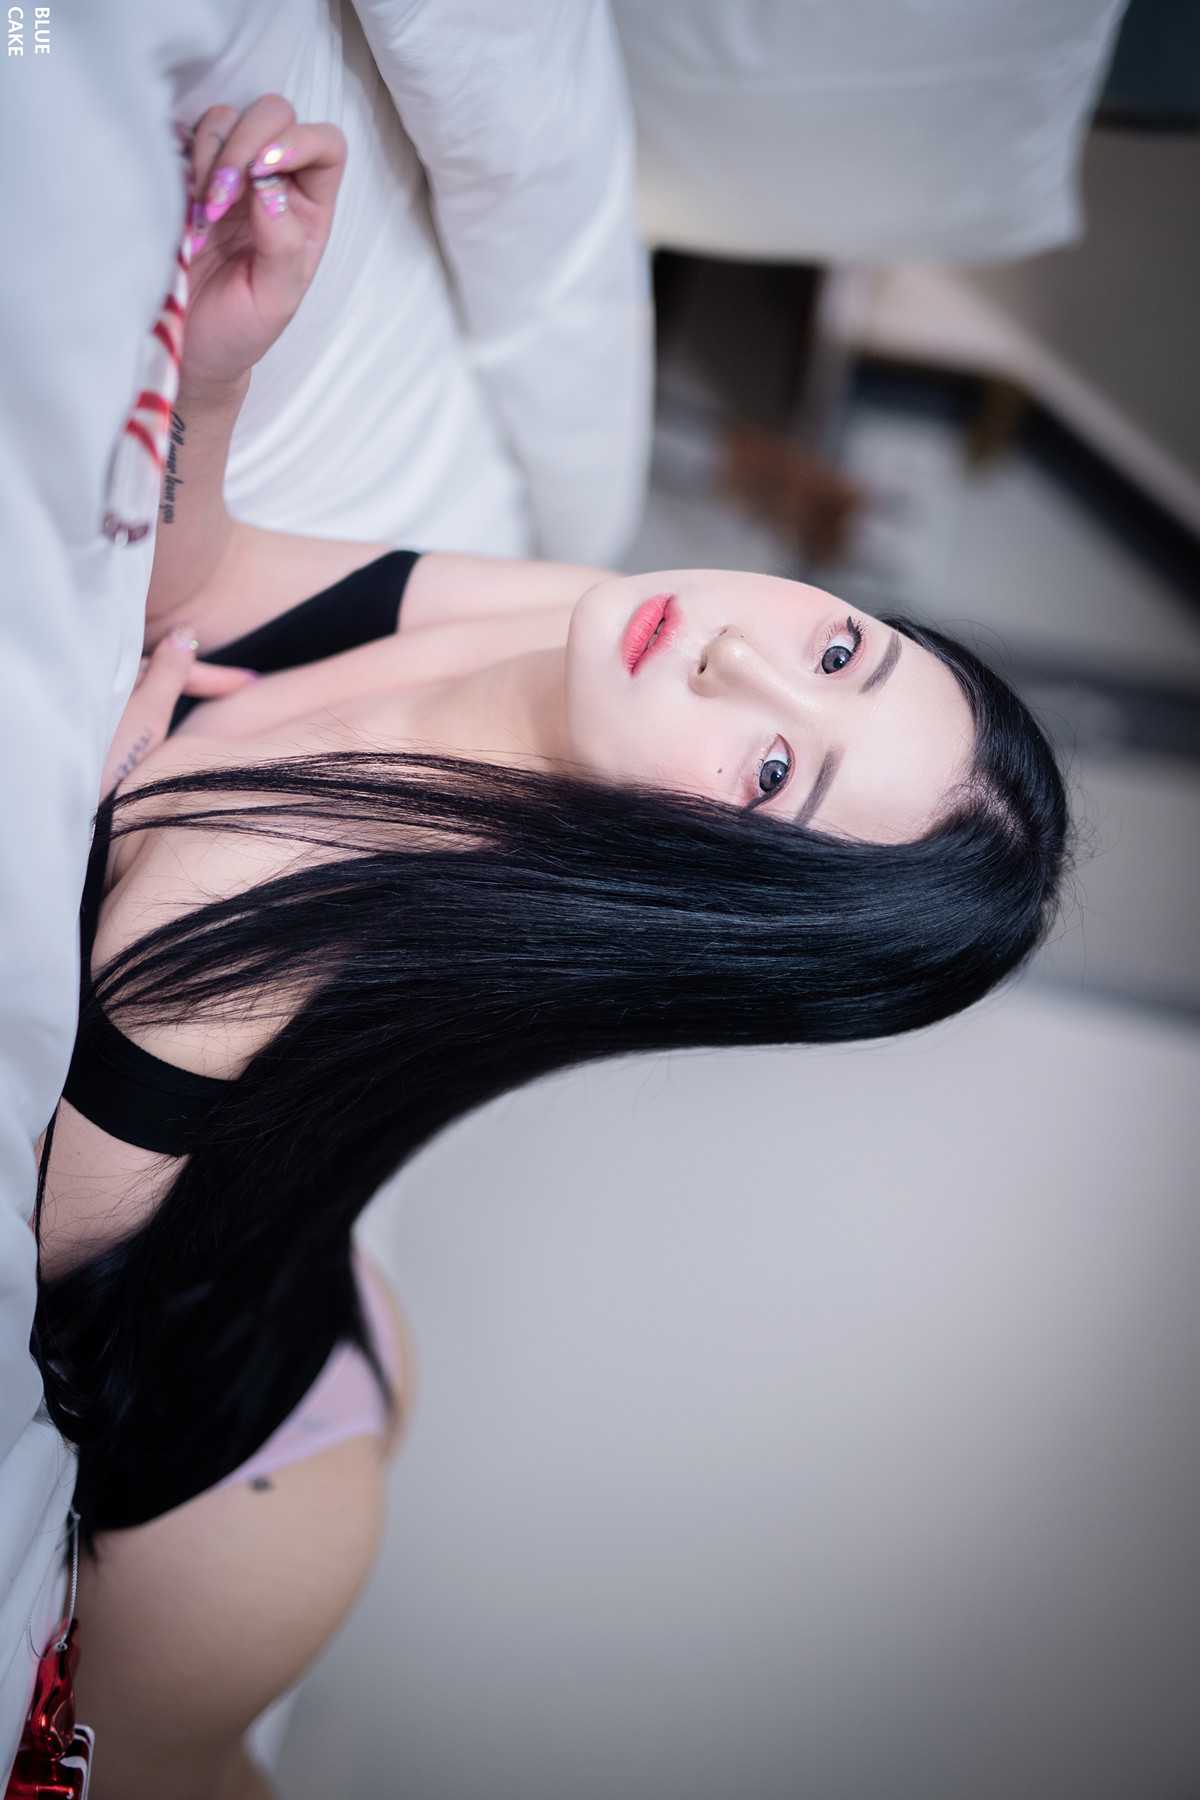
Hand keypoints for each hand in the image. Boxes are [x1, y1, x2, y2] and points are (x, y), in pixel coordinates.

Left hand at [101, 630, 258, 799]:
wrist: (67, 800)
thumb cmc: (107, 758)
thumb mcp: (149, 713)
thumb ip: (169, 672)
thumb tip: (186, 633)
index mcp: (114, 672)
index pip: (169, 663)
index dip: (211, 673)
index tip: (250, 680)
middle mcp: (100, 684)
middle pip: (155, 673)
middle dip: (196, 678)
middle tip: (241, 686)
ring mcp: (94, 707)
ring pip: (141, 691)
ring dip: (175, 693)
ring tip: (215, 697)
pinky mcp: (89, 728)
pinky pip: (129, 707)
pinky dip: (153, 709)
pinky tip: (166, 719)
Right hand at [179, 94, 346, 394]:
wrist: (190, 346)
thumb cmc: (240, 329)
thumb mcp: (275, 300)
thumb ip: (282, 245)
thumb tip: (270, 186)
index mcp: (309, 211)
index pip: (326, 145)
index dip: (298, 142)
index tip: (261, 173)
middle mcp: (276, 182)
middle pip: (276, 115)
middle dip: (246, 144)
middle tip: (218, 199)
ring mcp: (232, 173)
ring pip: (228, 118)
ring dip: (212, 155)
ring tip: (202, 213)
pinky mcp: (190, 174)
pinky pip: (189, 134)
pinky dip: (185, 156)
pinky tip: (186, 202)